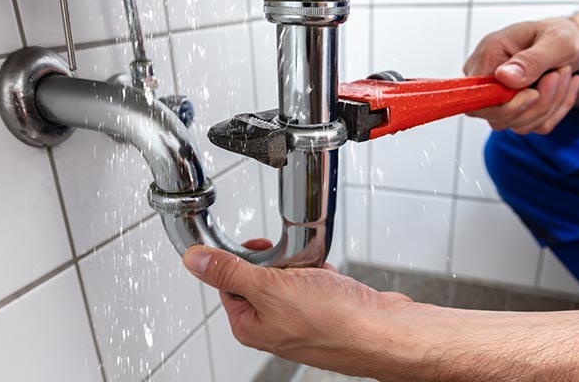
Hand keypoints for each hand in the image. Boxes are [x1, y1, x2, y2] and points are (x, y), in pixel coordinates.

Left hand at [182, 242, 414, 377]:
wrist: (383, 331)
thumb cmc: (333, 321)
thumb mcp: (270, 288)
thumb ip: (230, 272)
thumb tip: (194, 261)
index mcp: (251, 325)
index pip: (228, 283)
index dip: (240, 260)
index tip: (255, 247)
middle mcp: (274, 324)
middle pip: (261, 276)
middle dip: (279, 261)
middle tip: (291, 262)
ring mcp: (301, 317)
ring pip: (290, 276)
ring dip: (302, 265)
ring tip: (316, 272)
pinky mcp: (325, 309)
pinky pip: (315, 280)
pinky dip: (322, 273)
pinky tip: (331, 279)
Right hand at [463, 17, 578, 133]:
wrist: (570, 44)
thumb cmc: (560, 36)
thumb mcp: (557, 40)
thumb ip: (531, 60)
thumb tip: (504, 77)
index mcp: (488, 56)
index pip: (478, 98)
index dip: (506, 105)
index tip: (534, 92)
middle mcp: (486, 80)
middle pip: (497, 117)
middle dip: (537, 104)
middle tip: (560, 74)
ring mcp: (497, 99)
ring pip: (517, 124)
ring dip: (551, 105)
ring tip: (563, 75)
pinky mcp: (512, 111)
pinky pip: (532, 126)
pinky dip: (555, 110)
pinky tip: (562, 88)